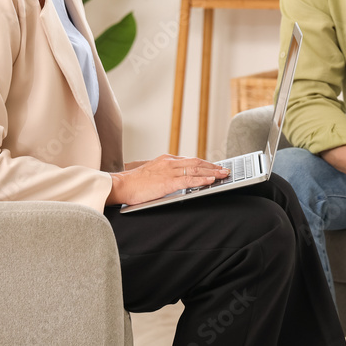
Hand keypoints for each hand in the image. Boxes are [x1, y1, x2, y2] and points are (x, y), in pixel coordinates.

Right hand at [109, 154, 229, 204]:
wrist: (121, 185)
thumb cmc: (134, 183)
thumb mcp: (153, 174)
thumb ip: (166, 174)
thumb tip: (178, 180)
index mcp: (166, 160)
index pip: (190, 160)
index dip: (204, 164)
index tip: (214, 167)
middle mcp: (169, 162)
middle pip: (196, 162)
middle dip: (212, 166)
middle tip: (225, 169)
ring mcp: (169, 171)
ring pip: (196, 169)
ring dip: (212, 172)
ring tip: (223, 174)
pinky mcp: (168, 181)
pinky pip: (189, 179)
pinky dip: (202, 179)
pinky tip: (210, 180)